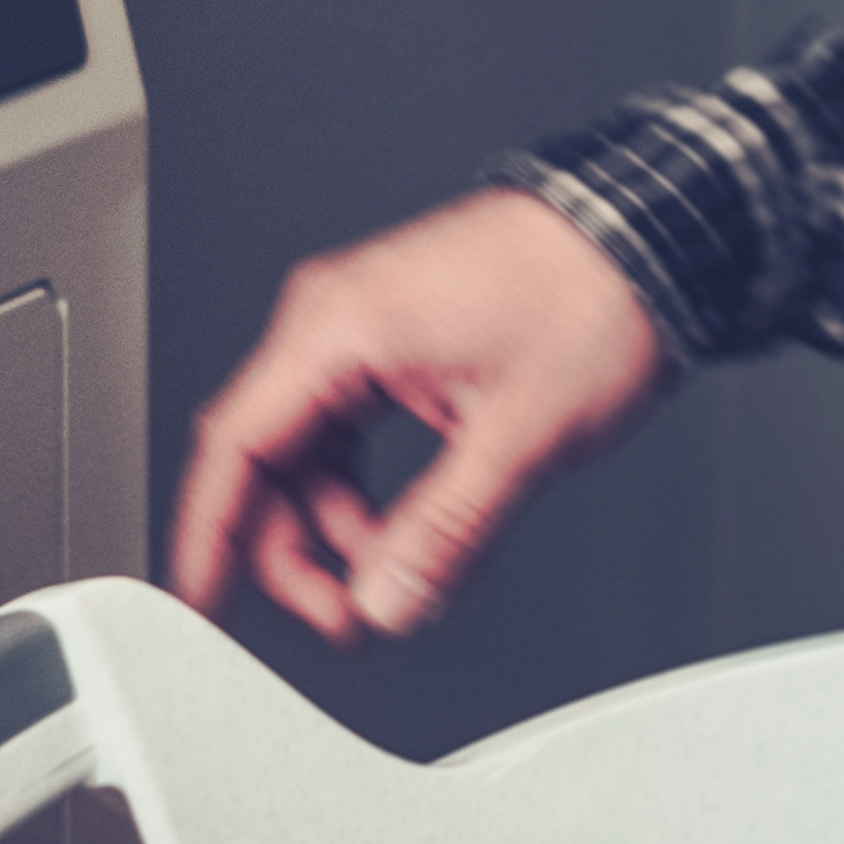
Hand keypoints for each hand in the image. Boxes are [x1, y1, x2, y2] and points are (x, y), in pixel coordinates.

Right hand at [168, 189, 672, 641]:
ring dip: (333, 528)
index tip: (193, 606)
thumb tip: (385, 600)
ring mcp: (362, 327)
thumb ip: (444, 531)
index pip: (234, 443)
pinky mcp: (394, 342)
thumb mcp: (521, 434)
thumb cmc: (594, 294)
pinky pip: (344, 432)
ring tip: (390, 581)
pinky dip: (362, 492)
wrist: (651, 226)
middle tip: (343, 617)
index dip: (206, 535)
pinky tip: (403, 533)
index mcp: (341, 325)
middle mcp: (334, 318)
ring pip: (305, 453)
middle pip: (264, 458)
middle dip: (291, 551)